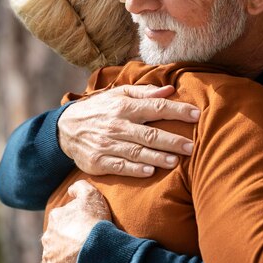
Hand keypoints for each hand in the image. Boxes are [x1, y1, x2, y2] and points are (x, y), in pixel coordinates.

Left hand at [41, 180, 110, 262]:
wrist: (94, 248)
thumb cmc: (94, 221)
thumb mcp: (91, 195)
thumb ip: (79, 187)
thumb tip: (71, 188)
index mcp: (56, 219)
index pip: (61, 219)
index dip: (73, 222)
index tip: (83, 226)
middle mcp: (48, 238)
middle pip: (55, 241)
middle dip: (63, 243)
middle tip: (79, 247)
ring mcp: (49, 259)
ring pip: (51, 262)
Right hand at [58, 84, 199, 177]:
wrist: (66, 128)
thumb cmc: (101, 109)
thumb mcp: (119, 94)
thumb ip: (145, 93)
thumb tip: (171, 90)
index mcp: (125, 106)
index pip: (156, 107)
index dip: (177, 111)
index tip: (197, 115)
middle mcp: (117, 125)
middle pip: (149, 133)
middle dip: (172, 140)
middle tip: (192, 146)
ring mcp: (107, 144)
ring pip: (137, 152)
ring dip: (157, 157)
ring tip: (176, 161)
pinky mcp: (99, 161)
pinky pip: (120, 166)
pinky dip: (135, 170)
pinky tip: (150, 172)